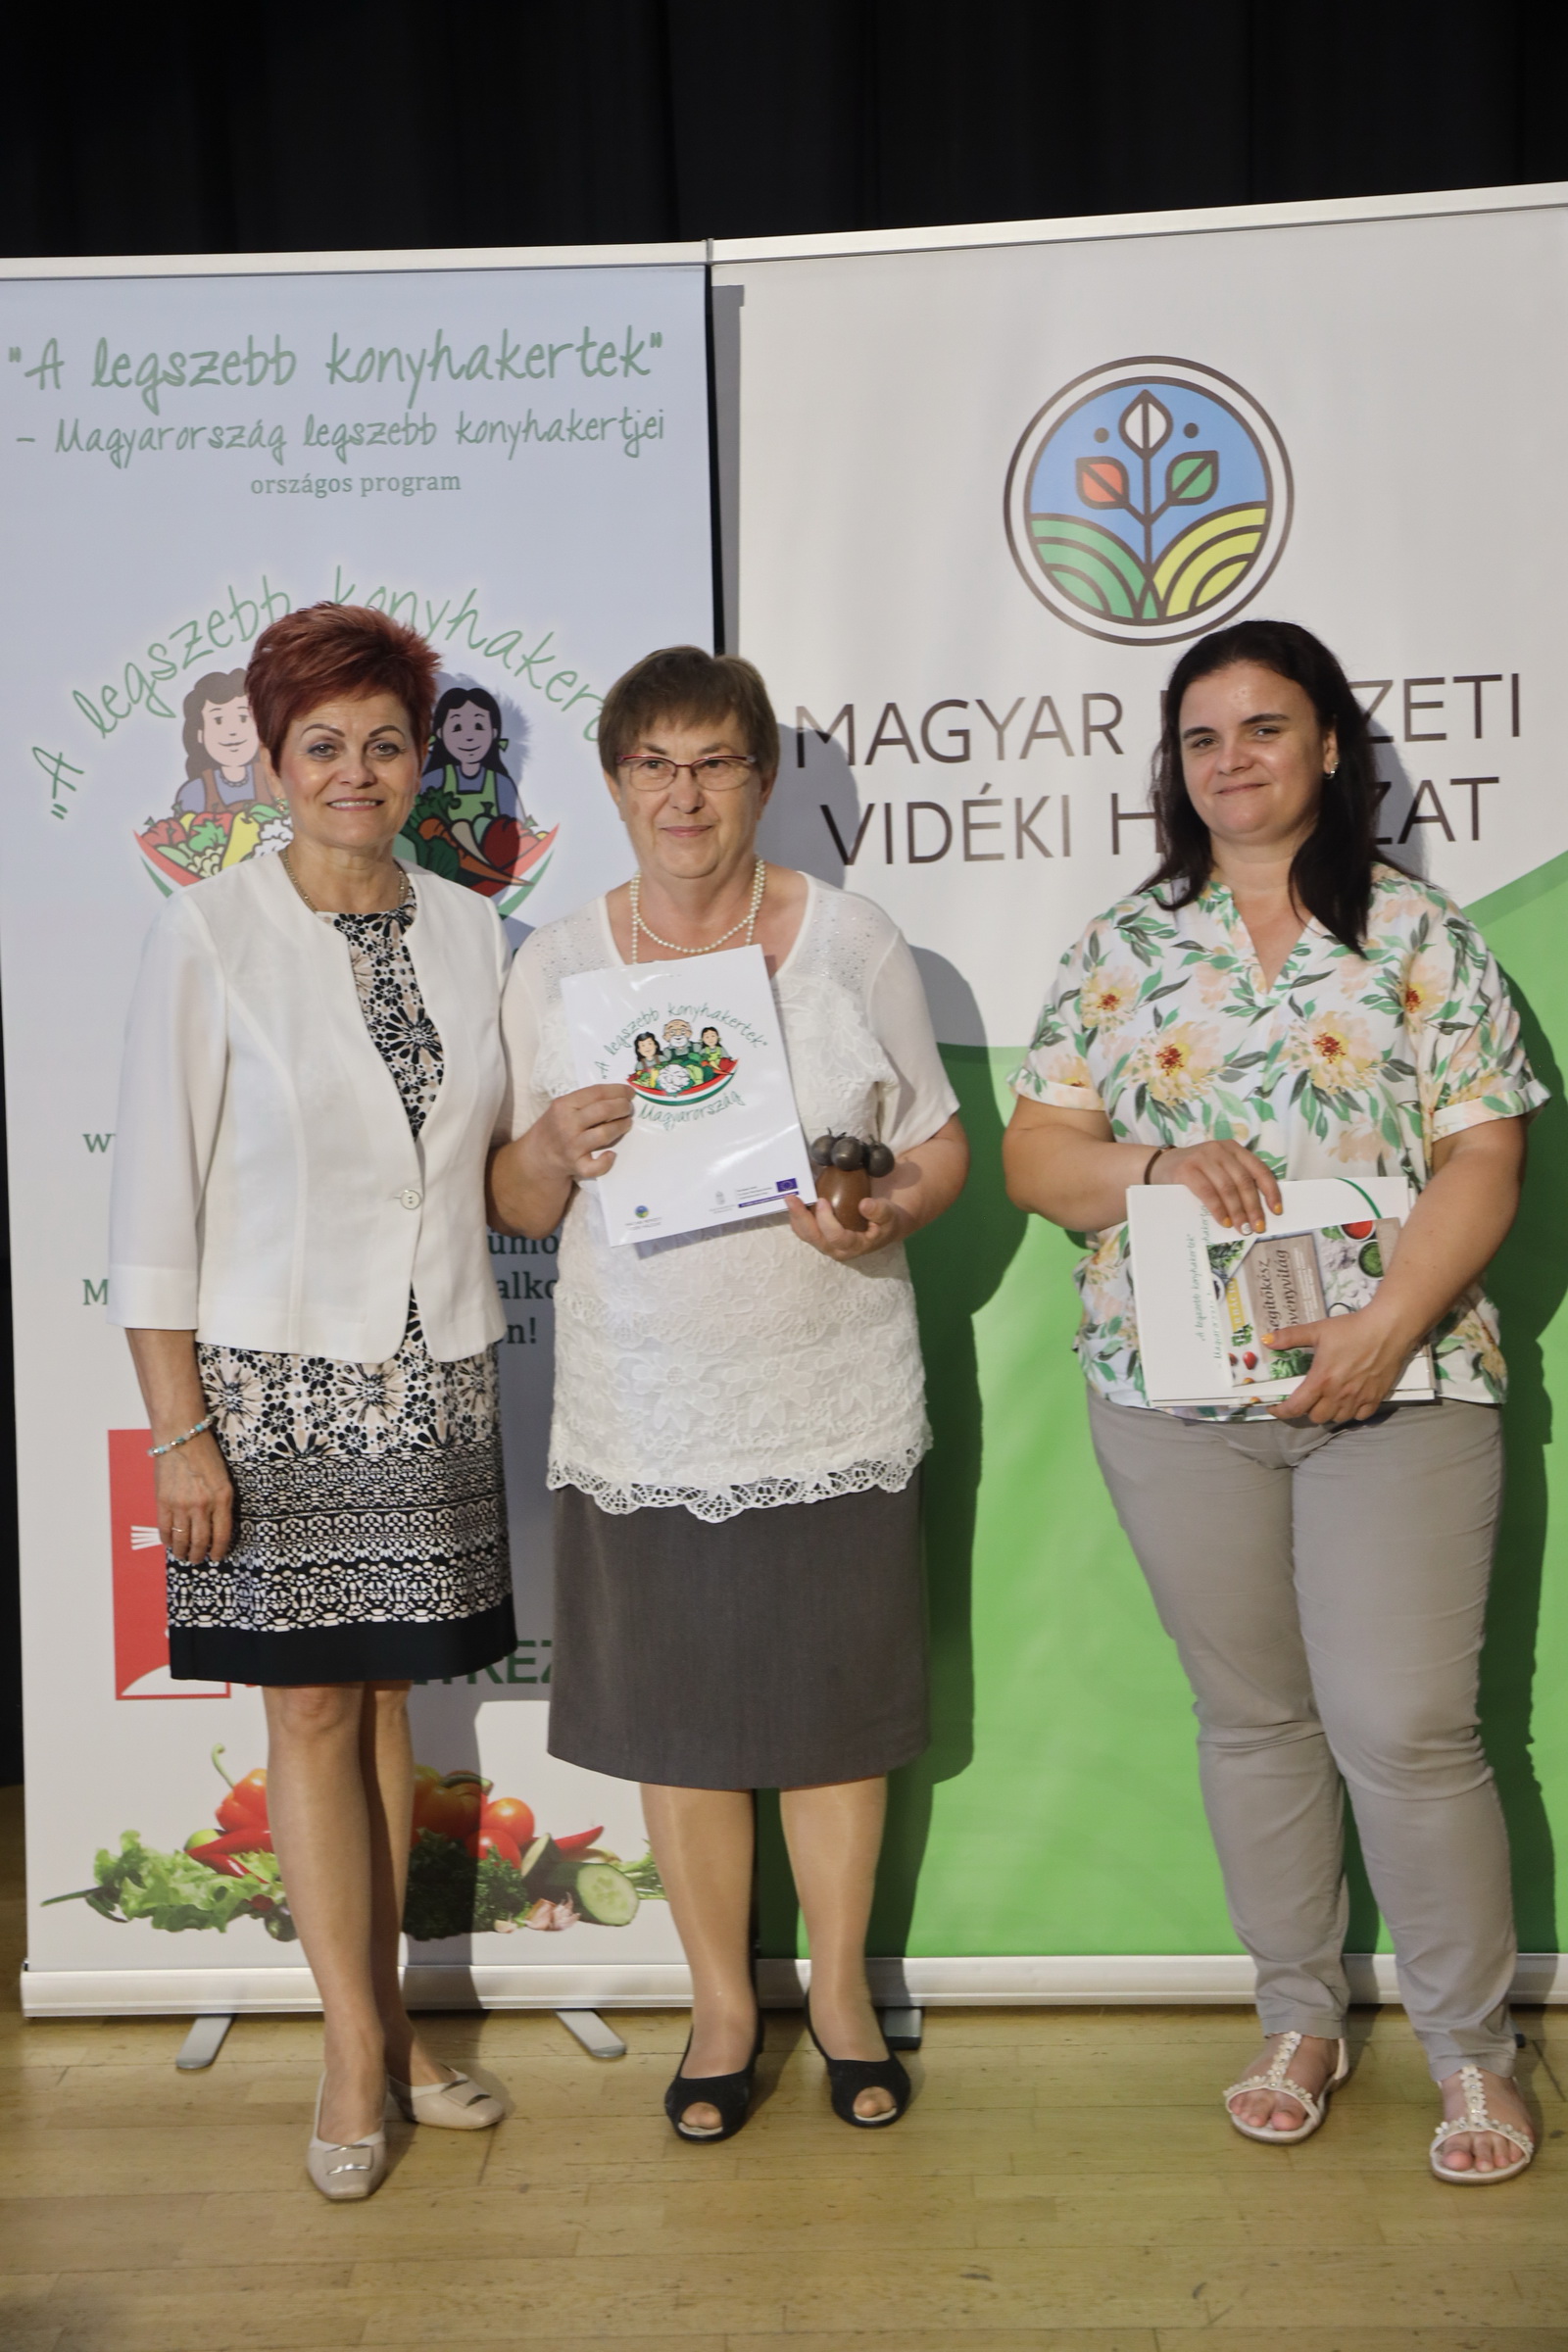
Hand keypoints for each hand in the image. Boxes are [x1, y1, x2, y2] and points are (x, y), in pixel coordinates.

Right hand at [157, 1431, 233, 1562]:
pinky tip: (170, 1543)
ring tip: (184, 1555)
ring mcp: (181, 1504)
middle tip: (199, 1559)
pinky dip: (167, 1541)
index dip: (220, 1550)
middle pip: (201, 1541)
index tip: (217, 1557)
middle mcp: (203, 1505)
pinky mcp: (163, 1501)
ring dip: (183, 1552)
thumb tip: (216, 1526)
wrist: (181, 1436)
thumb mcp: (223, 1478)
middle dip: (200, 1555)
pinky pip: (164, 1529)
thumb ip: (221, 1502)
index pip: (222, 1535)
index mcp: (222, 1498)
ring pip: (182, 1540)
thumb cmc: (206, 1454)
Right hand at [530, 1084, 634, 1183]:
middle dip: (622, 1107)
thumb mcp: (562, 1108)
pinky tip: (611, 1154)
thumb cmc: (555, 1127)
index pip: (597, 1092)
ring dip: (621, 1127)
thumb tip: (618, 1095)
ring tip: (627, 1123)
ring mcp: (572, 1146)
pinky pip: (596, 1166)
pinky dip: (606, 1161)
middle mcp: (567, 1124)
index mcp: (564, 1105)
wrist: (537, 1156)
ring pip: (604, 1134)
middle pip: (603, 1111)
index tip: (629, 1092)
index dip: (618, 1091)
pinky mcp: (576, 1165)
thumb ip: (584, 1101)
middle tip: (629, 1108)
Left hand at [786, 1191, 905, 1261]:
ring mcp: (827, 1244)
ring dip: (795, 1217)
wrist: (884, 1226)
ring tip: (789, 1198)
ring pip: (806, 1234)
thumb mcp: (890, 1215)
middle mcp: (837, 1250)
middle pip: (814, 1237)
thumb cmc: (887, 1221)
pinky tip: (795, 1201)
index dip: (827, 1221)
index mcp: (854, 1246)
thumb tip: (864, 1205)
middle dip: (801, 1218)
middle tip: (792, 1198)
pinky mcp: (821, 1236)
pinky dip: (797, 1216)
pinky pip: (804, 1229)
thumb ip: (880, 1211)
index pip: (836, 1237)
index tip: (823, 1200)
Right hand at [1152, 1139, 1281, 1232]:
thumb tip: (1259, 1209)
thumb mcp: (1218, 1170)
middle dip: (1253, 1207)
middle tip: (1257, 1227)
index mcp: (1234, 1149)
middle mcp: (1220, 1150)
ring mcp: (1203, 1157)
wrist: (1159, 1166)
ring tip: (1242, 1228)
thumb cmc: (1195, 1174)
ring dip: (1237, 1211)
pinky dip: (1218, 1209)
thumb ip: (1236, 1181)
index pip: (1260, 1169)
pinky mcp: (1187, 1169)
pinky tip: (1224, 1221)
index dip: (1270, 1191)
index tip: (1276, 1211)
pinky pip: (1208, 1192)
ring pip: (1228, 1187)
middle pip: (1245, 1181)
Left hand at [1265, 1302, 1420, 1423]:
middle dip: (1307, 1410)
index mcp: (1321, 1380)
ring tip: (1328, 1399)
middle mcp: (1338, 1394)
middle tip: (1308, 1397)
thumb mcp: (1318, 1330)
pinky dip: (1351, 1413)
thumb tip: (1266, 1340)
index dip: (1281, 1412)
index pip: (1295, 1408)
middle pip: (1316, 1417)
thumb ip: (1290, 1337)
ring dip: (1329, 1412)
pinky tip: (1349, 1401)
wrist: (1388, 1329)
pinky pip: (1360, 1417)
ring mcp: (1358, 1399)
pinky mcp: (1376, 1398)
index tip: (1275, 1408)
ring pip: (1337, 1419)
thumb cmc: (1351, 1328)